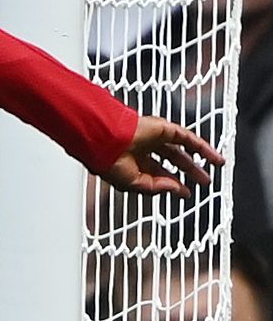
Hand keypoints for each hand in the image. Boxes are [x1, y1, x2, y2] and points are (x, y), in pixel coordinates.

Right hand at [96, 115, 221, 195]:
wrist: (104, 140)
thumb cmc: (108, 160)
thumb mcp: (133, 184)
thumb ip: (156, 187)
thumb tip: (176, 188)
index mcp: (132, 160)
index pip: (157, 172)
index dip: (172, 182)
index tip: (184, 191)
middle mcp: (144, 147)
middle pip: (173, 160)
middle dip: (189, 171)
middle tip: (203, 181)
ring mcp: (154, 137)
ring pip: (183, 148)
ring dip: (200, 157)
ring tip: (216, 166)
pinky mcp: (163, 129)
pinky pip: (189, 138)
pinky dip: (203, 147)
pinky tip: (214, 157)